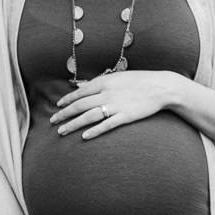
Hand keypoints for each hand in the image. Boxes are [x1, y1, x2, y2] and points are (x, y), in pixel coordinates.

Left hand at [51, 70, 188, 139]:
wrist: (162, 87)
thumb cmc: (141, 81)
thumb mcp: (119, 77)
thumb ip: (102, 83)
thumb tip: (84, 87)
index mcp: (105, 81)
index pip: (80, 92)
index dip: (67, 99)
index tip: (58, 106)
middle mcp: (107, 93)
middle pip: (80, 105)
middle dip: (64, 113)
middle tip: (52, 121)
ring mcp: (116, 105)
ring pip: (89, 116)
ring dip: (73, 124)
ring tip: (61, 132)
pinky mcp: (126, 116)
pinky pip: (107, 125)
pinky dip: (95, 131)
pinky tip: (85, 137)